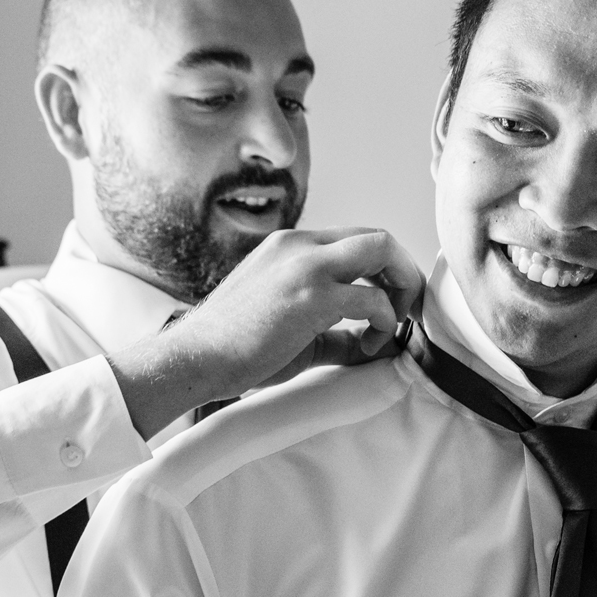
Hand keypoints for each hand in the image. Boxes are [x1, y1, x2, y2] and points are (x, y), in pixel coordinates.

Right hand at [107, 228, 423, 437]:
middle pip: (378, 237)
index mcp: (290, 247)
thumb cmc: (231, 348)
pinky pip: (371, 299)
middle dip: (403, 273)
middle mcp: (300, 246)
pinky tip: (370, 345)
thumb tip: (372, 345)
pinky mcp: (311, 296)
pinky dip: (383, 322)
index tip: (389, 305)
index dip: (384, 271)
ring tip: (392, 326)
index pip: (355, 241)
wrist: (192, 358)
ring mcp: (305, 266)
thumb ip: (333, 332)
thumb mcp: (288, 328)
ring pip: (382, 250)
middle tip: (404, 312)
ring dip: (401, 288)